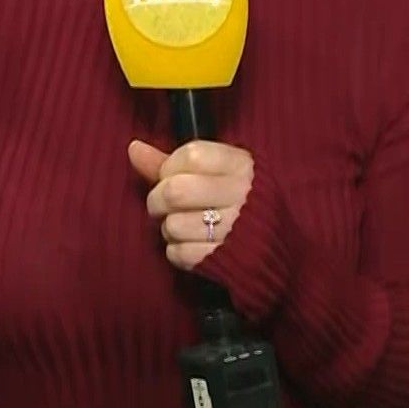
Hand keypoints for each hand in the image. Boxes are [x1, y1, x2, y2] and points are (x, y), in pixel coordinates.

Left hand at [128, 138, 253, 271]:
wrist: (275, 247)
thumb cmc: (236, 202)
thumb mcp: (215, 173)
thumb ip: (171, 160)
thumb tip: (134, 148)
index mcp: (241, 166)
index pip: (191, 155)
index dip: (170, 166)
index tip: (173, 175)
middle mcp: (242, 195)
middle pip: (175, 191)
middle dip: (158, 200)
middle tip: (165, 205)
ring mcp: (235, 229)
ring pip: (173, 225)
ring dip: (169, 228)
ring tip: (185, 225)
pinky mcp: (224, 259)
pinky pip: (179, 254)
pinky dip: (178, 252)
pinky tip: (193, 244)